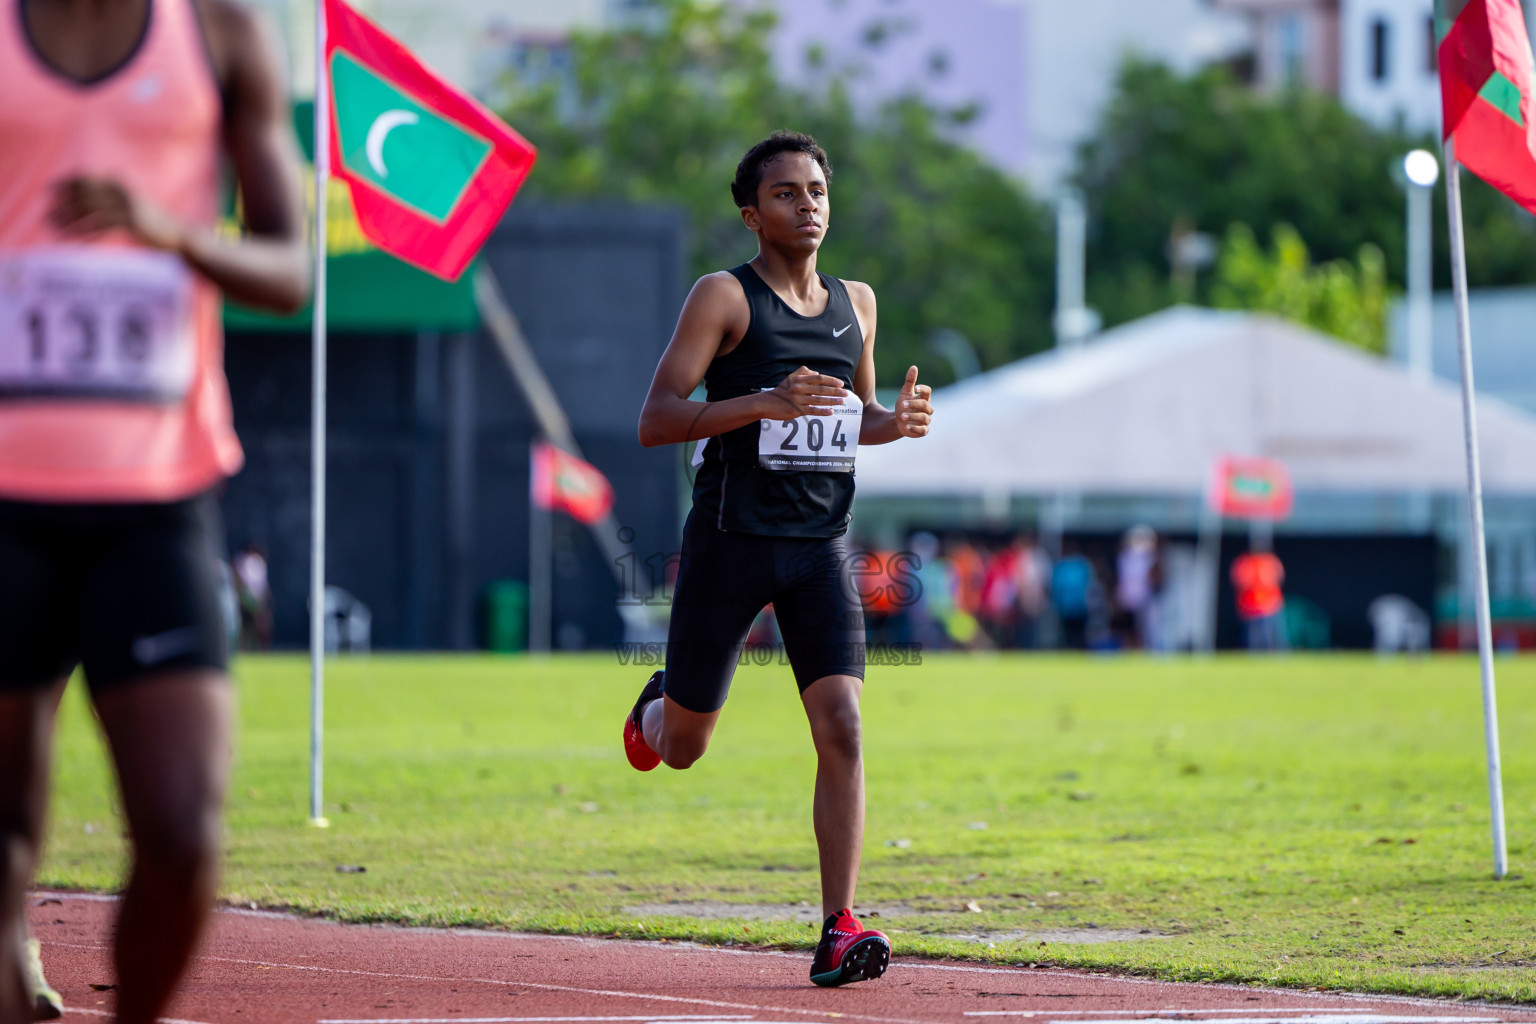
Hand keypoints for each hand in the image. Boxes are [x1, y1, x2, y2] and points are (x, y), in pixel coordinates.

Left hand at [49, 177, 186, 252]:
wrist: (178, 235)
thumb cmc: (151, 224)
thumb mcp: (128, 206)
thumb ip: (109, 199)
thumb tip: (83, 201)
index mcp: (119, 183)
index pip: (86, 178)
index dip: (65, 183)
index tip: (49, 191)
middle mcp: (121, 190)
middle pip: (84, 194)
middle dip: (64, 205)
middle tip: (48, 216)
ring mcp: (127, 205)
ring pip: (90, 210)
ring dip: (69, 219)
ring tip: (55, 229)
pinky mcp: (131, 221)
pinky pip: (101, 225)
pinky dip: (85, 232)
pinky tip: (74, 240)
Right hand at [762, 365, 846, 420]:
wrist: (766, 403)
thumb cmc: (780, 391)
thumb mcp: (790, 378)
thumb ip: (803, 372)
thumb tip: (817, 372)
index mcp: (799, 380)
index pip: (819, 378)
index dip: (831, 380)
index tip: (841, 383)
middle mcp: (799, 388)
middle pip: (821, 389)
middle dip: (835, 391)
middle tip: (846, 393)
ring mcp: (798, 400)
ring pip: (819, 400)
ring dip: (832, 401)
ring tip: (842, 401)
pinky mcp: (796, 410)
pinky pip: (812, 410)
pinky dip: (823, 411)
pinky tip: (831, 412)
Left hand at [894, 365, 932, 437]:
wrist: (899, 422)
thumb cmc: (904, 406)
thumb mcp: (905, 393)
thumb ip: (910, 381)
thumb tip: (914, 367)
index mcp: (924, 398)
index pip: (928, 392)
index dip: (923, 389)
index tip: (915, 388)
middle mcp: (927, 409)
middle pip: (924, 404)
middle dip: (913, 404)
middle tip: (902, 404)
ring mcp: (926, 420)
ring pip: (923, 417)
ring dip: (912, 416)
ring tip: (902, 416)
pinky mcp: (923, 430)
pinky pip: (923, 430)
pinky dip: (915, 428)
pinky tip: (906, 427)